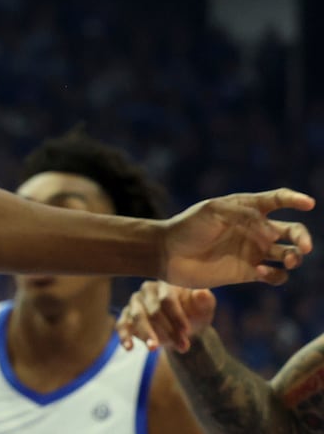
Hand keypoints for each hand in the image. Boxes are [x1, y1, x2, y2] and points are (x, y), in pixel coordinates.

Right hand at [117, 280, 216, 353]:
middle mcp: (146, 291)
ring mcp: (135, 303)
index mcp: (164, 285)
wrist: (183, 323)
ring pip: (137, 317)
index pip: (167, 299)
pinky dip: (124, 336)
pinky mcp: (127, 317)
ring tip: (154, 349)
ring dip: (146, 334)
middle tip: (183, 347)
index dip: (176, 315)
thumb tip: (203, 293)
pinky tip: (129, 347)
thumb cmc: (194, 311)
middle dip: (168, 331)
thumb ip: (203, 300)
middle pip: (153, 311)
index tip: (187, 330)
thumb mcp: (203, 307)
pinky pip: (122, 325)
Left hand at [160, 189, 312, 288]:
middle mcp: (255, 230)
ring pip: (289, 254)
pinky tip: (260, 270)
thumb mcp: (213, 211)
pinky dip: (275, 274)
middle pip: (292, 230)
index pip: (276, 199)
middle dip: (303, 237)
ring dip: (295, 257)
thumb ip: (244, 215)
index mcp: (246, 208)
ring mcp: (253, 251)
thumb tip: (272, 232)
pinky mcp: (249, 272)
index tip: (308, 203)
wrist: (167, 253)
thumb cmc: (188, 226)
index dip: (294, 199)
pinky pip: (275, 275)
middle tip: (305, 246)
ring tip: (289, 260)